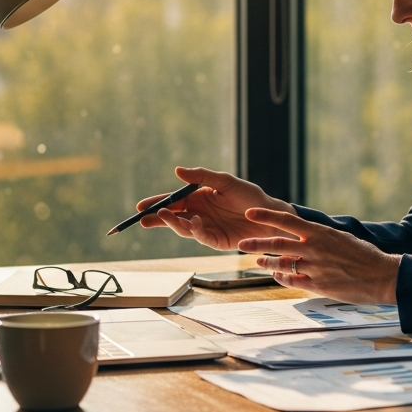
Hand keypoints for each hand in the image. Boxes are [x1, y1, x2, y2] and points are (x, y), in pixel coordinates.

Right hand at [136, 167, 295, 250]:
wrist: (270, 215)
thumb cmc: (249, 196)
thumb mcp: (225, 181)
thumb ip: (202, 176)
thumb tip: (178, 170)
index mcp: (199, 198)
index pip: (173, 201)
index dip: (156, 203)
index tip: (141, 206)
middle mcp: (199, 214)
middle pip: (173, 217)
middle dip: (157, 218)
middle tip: (144, 218)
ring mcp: (206, 228)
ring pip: (183, 228)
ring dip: (173, 223)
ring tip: (164, 216)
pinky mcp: (216, 240)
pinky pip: (201, 237)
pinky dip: (195, 230)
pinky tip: (194, 222)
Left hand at [238, 209, 400, 304]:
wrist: (382, 276)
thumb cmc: (365, 256)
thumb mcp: (342, 238)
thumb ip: (321, 237)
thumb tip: (307, 233)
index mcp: (320, 232)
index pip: (286, 220)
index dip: (265, 216)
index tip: (249, 213)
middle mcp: (314, 249)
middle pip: (277, 244)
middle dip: (256, 244)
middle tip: (242, 244)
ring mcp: (314, 268)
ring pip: (281, 264)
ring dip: (266, 262)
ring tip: (258, 261)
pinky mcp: (317, 285)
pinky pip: (292, 281)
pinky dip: (282, 278)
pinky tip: (277, 276)